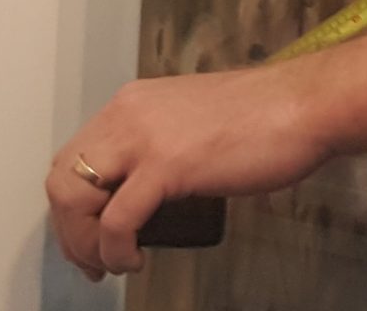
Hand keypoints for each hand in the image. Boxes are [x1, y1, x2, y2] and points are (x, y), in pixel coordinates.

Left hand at [46, 65, 332, 280]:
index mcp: (134, 103)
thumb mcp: (193, 123)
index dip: (72, 204)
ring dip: (83, 243)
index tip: (88, 235)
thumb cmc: (266, 116)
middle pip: (63, 176)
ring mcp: (144, 138)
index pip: (75, 155)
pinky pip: (115, 220)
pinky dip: (114, 249)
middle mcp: (128, 114)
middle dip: (69, 228)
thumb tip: (146, 188)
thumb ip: (162, 145)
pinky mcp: (166, 165)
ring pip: (75, 196)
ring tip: (109, 264)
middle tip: (90, 260)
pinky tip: (134, 260)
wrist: (304, 105)